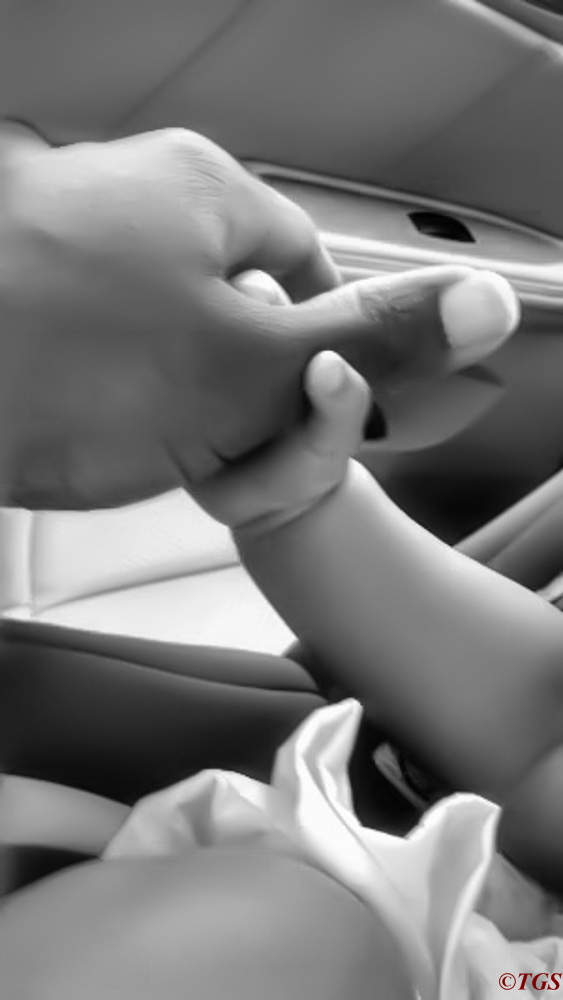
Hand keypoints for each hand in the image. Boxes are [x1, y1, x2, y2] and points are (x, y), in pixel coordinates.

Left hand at [0, 122, 519, 509]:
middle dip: (241, 394)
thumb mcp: (248, 365)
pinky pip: (106, 352)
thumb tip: (484, 304)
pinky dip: (112, 403)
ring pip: (170, 340)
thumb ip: (369, 335)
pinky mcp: (27, 293)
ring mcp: (75, 239)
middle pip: (238, 308)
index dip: (319, 358)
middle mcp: (141, 195)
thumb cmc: (70, 365)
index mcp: (210, 190)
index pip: (312, 273)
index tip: (299, 421)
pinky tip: (86, 433)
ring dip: (177, 410)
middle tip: (215, 454)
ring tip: (143, 448)